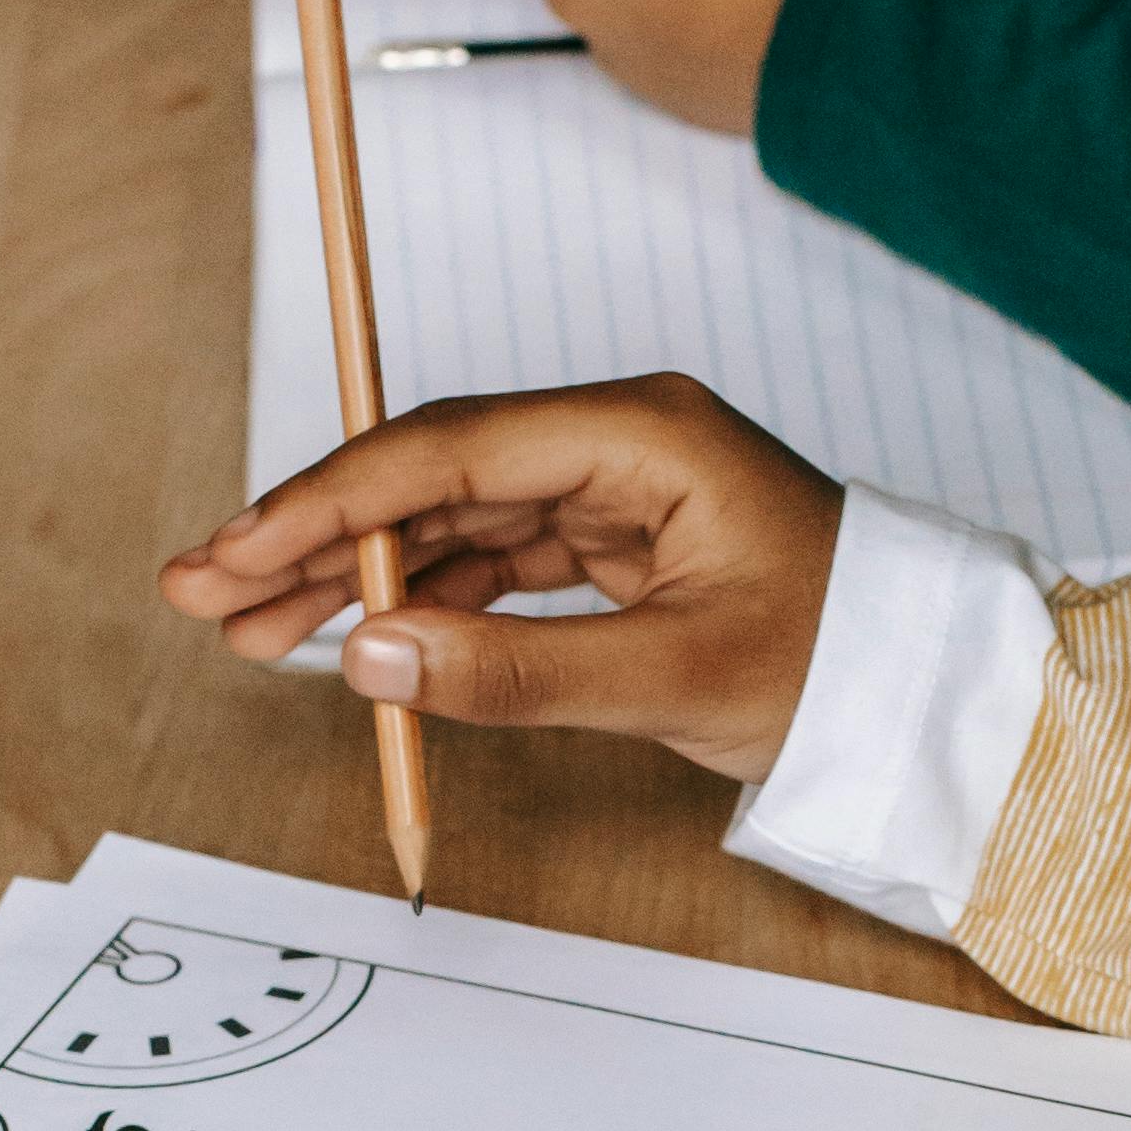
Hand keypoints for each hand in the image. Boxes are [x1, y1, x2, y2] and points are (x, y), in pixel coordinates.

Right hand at [160, 377, 841, 783]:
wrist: (929, 696)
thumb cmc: (841, 664)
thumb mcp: (680, 679)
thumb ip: (518, 673)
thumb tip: (372, 662)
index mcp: (642, 434)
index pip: (450, 449)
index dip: (333, 499)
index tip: (242, 547)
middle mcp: (617, 443)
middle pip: (429, 476)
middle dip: (313, 536)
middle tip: (202, 589)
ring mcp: (612, 493)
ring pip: (447, 525)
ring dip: (351, 579)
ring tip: (248, 633)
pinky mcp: (614, 547)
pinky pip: (490, 565)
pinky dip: (418, 606)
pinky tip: (353, 643)